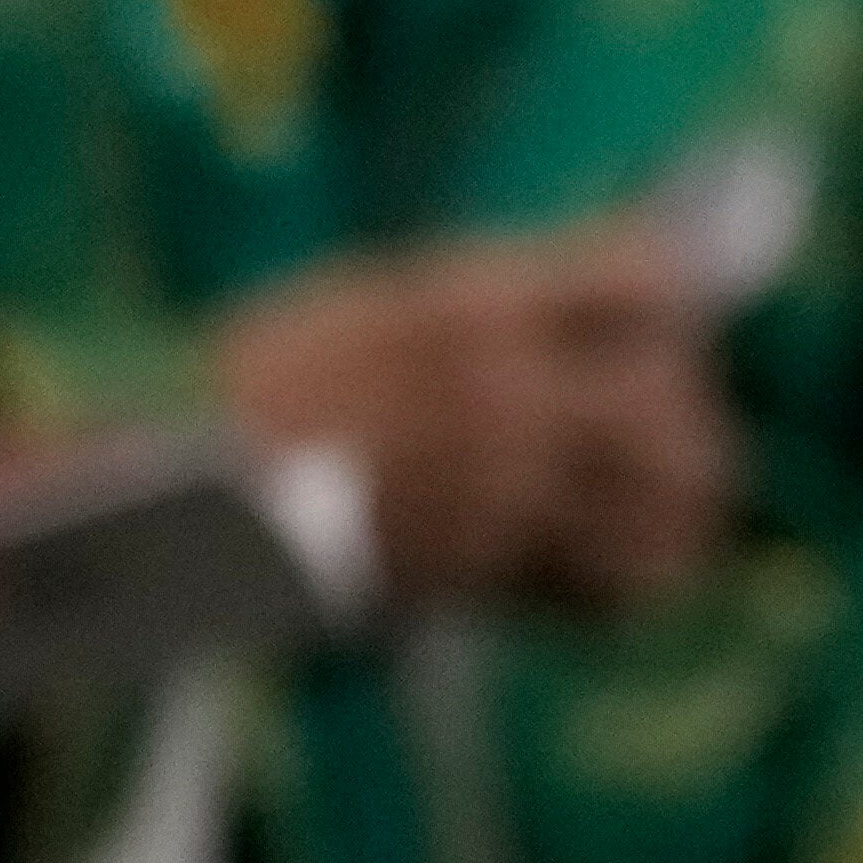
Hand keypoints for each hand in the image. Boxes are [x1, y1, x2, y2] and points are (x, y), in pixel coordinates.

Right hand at [225, 236, 740, 619]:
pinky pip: (615, 578)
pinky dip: (629, 579)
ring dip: (674, 499)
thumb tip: (625, 293)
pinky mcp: (484, 567)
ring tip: (653, 506)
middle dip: (680, 412)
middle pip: (672, 397)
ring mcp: (499, 482)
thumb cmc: (271, 391)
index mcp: (472, 301)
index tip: (662, 327)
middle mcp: (502, 387)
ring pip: (667, 493)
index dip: (670, 308)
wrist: (182, 493)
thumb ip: (499, 304)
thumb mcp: (383, 304)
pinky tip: (599, 572)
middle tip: (666, 429)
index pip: (650, 282)